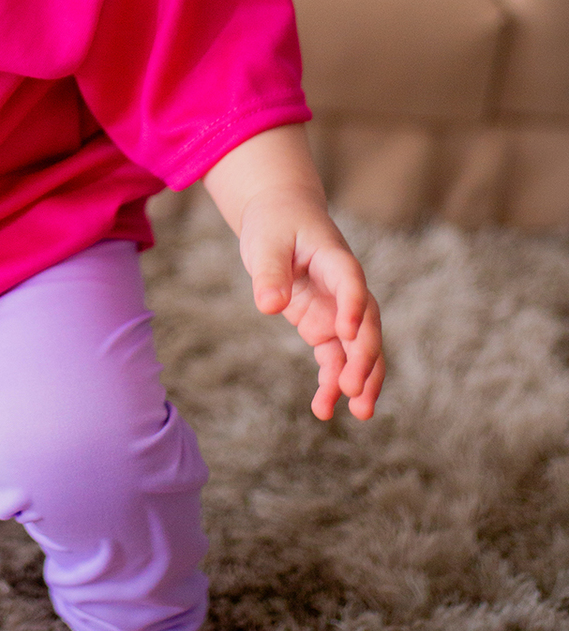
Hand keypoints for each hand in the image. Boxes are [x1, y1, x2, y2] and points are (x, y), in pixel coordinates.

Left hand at [238, 190, 382, 420]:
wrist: (282, 217)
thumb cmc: (276, 223)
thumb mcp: (266, 241)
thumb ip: (270, 271)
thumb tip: (269, 305)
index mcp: (335, 258)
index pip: (351, 282)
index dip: (353, 305)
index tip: (347, 332)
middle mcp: (344, 288)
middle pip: (366, 324)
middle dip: (364, 358)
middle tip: (355, 390)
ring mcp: (337, 310)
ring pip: (357, 349)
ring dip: (360, 379)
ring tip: (359, 413)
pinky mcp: (324, 325)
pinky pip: (334, 358)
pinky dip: (332, 382)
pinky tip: (323, 408)